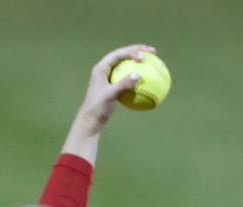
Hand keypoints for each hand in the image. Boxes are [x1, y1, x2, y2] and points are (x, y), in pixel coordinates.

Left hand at [61, 44, 155, 160]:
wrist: (90, 121)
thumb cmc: (97, 107)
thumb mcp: (109, 95)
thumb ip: (122, 84)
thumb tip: (137, 75)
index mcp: (101, 67)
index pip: (118, 54)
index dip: (131, 52)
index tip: (142, 57)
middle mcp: (105, 69)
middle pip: (123, 55)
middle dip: (138, 51)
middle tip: (152, 51)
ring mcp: (109, 77)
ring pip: (126, 65)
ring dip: (138, 62)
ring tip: (151, 60)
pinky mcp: (114, 86)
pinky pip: (127, 77)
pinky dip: (136, 76)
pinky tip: (146, 79)